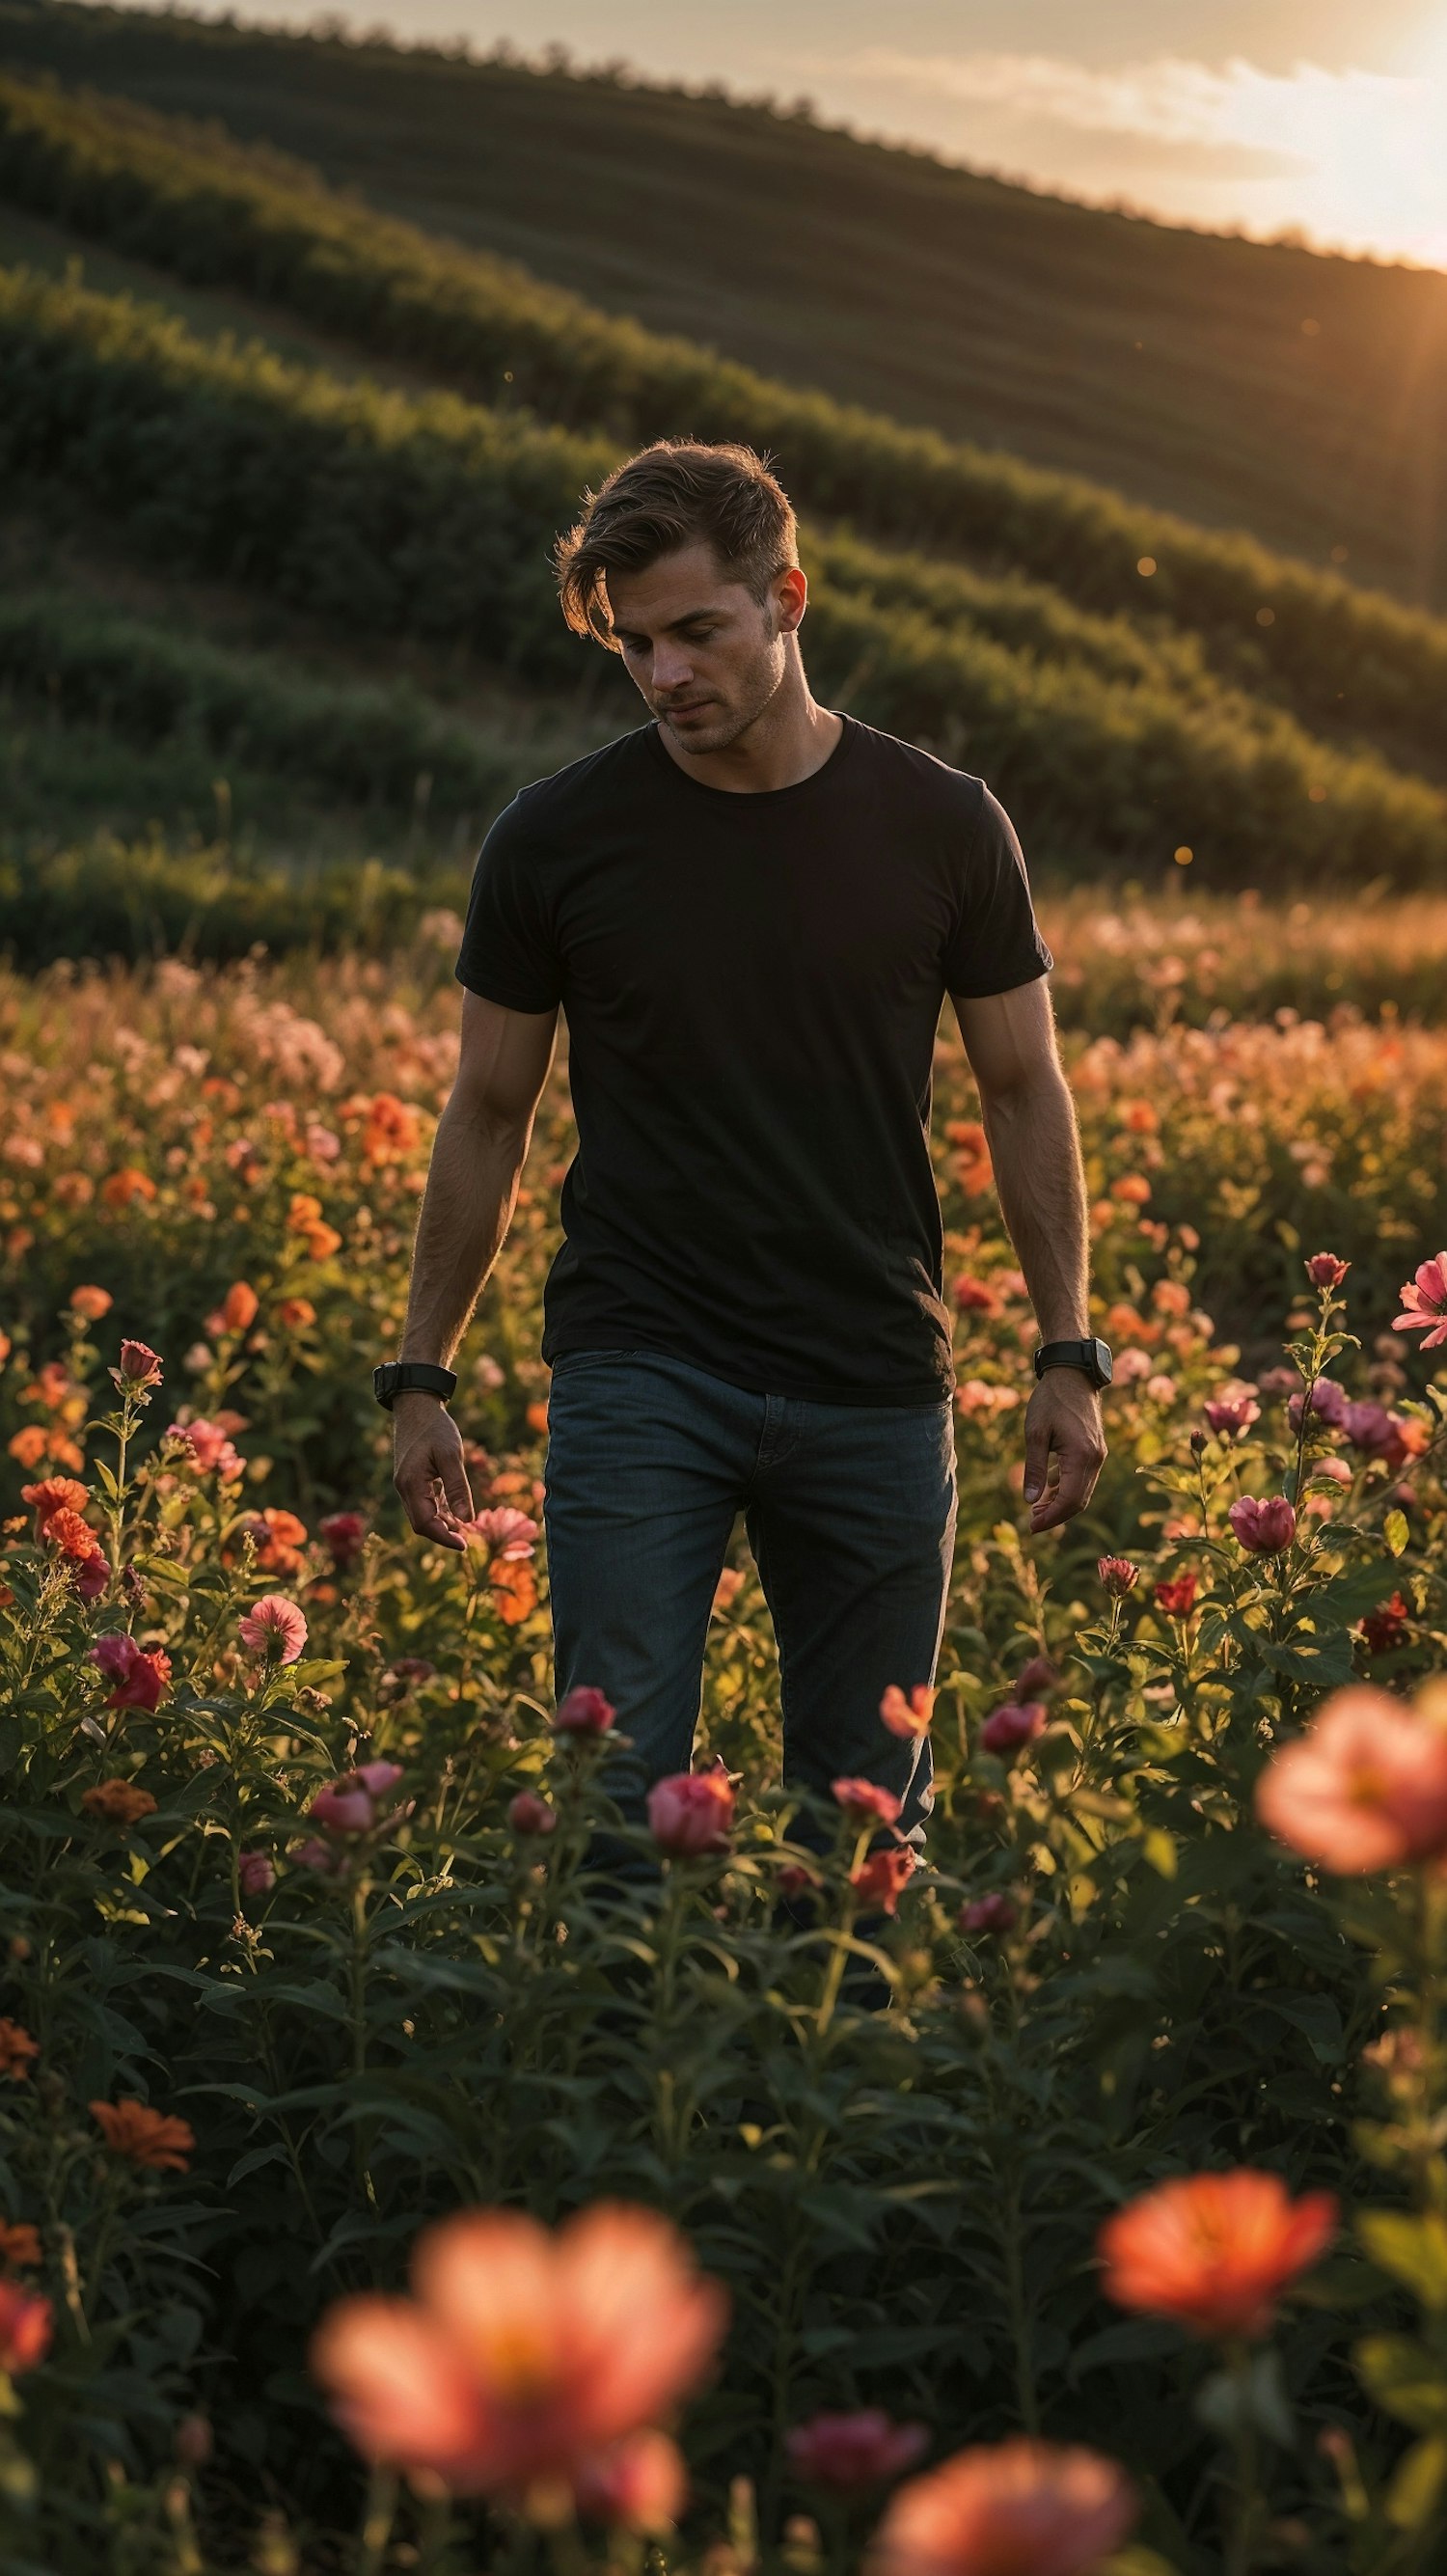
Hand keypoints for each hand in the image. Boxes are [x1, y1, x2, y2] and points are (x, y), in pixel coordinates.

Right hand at [393, 1393, 474, 1549]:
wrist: (416, 1406)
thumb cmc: (435, 1427)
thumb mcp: (451, 1456)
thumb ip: (457, 1488)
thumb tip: (466, 1520)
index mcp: (410, 1484)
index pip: (424, 1524)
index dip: (444, 1538)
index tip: (465, 1545)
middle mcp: (404, 1488)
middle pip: (421, 1523)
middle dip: (443, 1534)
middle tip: (467, 1539)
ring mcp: (405, 1484)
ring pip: (422, 1514)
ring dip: (441, 1523)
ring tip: (464, 1527)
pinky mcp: (410, 1478)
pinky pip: (423, 1502)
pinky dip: (438, 1510)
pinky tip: (454, 1510)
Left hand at [1022, 1371, 1105, 1533]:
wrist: (1073, 1374)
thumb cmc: (1050, 1400)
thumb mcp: (1035, 1433)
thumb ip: (1035, 1469)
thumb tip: (1030, 1501)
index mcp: (1082, 1456)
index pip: (1070, 1500)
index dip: (1051, 1518)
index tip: (1031, 1526)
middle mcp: (1095, 1459)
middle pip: (1079, 1501)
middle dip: (1056, 1515)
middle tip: (1031, 1522)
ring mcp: (1098, 1454)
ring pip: (1082, 1490)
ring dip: (1061, 1503)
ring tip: (1036, 1509)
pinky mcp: (1095, 1449)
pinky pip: (1083, 1477)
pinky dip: (1067, 1488)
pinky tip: (1048, 1489)